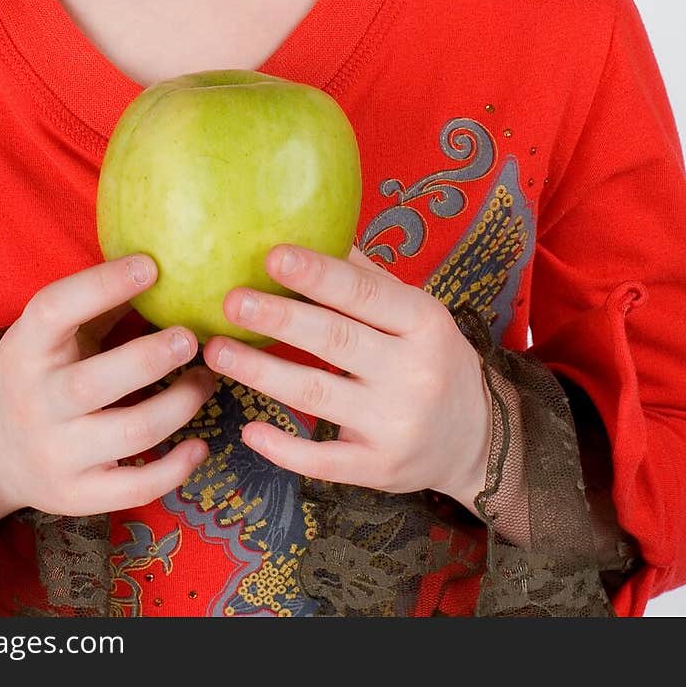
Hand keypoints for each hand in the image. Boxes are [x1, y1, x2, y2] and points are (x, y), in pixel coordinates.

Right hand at [0, 254, 215, 526]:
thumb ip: (95, 304)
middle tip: (191, 338)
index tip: (150, 266)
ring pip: (132, 431)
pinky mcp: (77, 496)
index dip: (103, 284)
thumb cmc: (34, 375)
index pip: (55, 309)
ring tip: (205, 380)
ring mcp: (56, 454)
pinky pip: (136, 487)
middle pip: (97, 380)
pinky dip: (177, 468)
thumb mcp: (49, 335)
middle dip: (154, 356)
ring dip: (181, 404)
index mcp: (25, 350)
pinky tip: (200, 445)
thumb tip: (158, 265)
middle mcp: (36, 403)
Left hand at [202, 244, 491, 510]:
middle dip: (278, 319)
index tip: (272, 255)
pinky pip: (324, 460)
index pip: (363, 294)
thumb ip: (367, 278)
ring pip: (316, 395)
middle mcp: (412, 373)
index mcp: (423, 323)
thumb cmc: (432, 358)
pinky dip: (284, 447)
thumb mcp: (416, 311)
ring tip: (217, 351)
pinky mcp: (379, 468)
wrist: (478, 437)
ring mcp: (395, 425)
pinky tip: (248, 429)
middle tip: (230, 300)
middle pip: (334, 340)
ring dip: (260, 373)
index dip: (317, 275)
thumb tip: (313, 228)